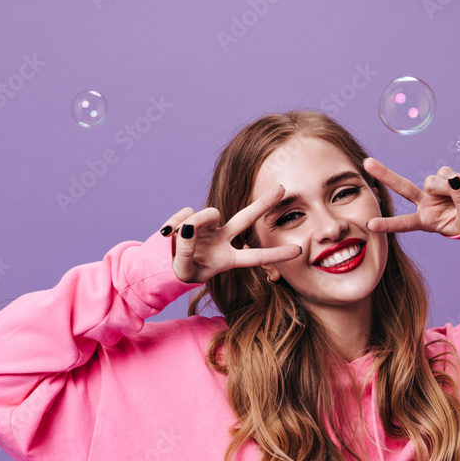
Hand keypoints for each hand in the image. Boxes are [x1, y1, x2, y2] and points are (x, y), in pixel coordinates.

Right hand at [160, 184, 301, 282]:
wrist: (160, 264)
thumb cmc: (180, 272)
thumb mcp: (185, 270)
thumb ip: (187, 252)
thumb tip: (190, 228)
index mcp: (228, 259)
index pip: (256, 257)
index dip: (276, 254)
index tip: (299, 251)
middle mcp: (222, 239)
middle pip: (246, 218)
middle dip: (263, 204)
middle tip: (282, 188)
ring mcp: (208, 227)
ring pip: (208, 214)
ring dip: (195, 223)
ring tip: (179, 238)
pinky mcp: (191, 218)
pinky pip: (185, 214)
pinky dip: (175, 224)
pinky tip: (169, 234)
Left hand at [362, 158, 459, 236]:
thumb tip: (453, 179)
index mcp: (425, 221)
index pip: (404, 223)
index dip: (388, 224)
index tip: (369, 225)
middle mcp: (424, 204)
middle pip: (403, 187)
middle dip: (385, 174)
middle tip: (366, 162)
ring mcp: (432, 190)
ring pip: (433, 180)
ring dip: (446, 187)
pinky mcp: (443, 178)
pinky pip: (446, 172)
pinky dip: (456, 180)